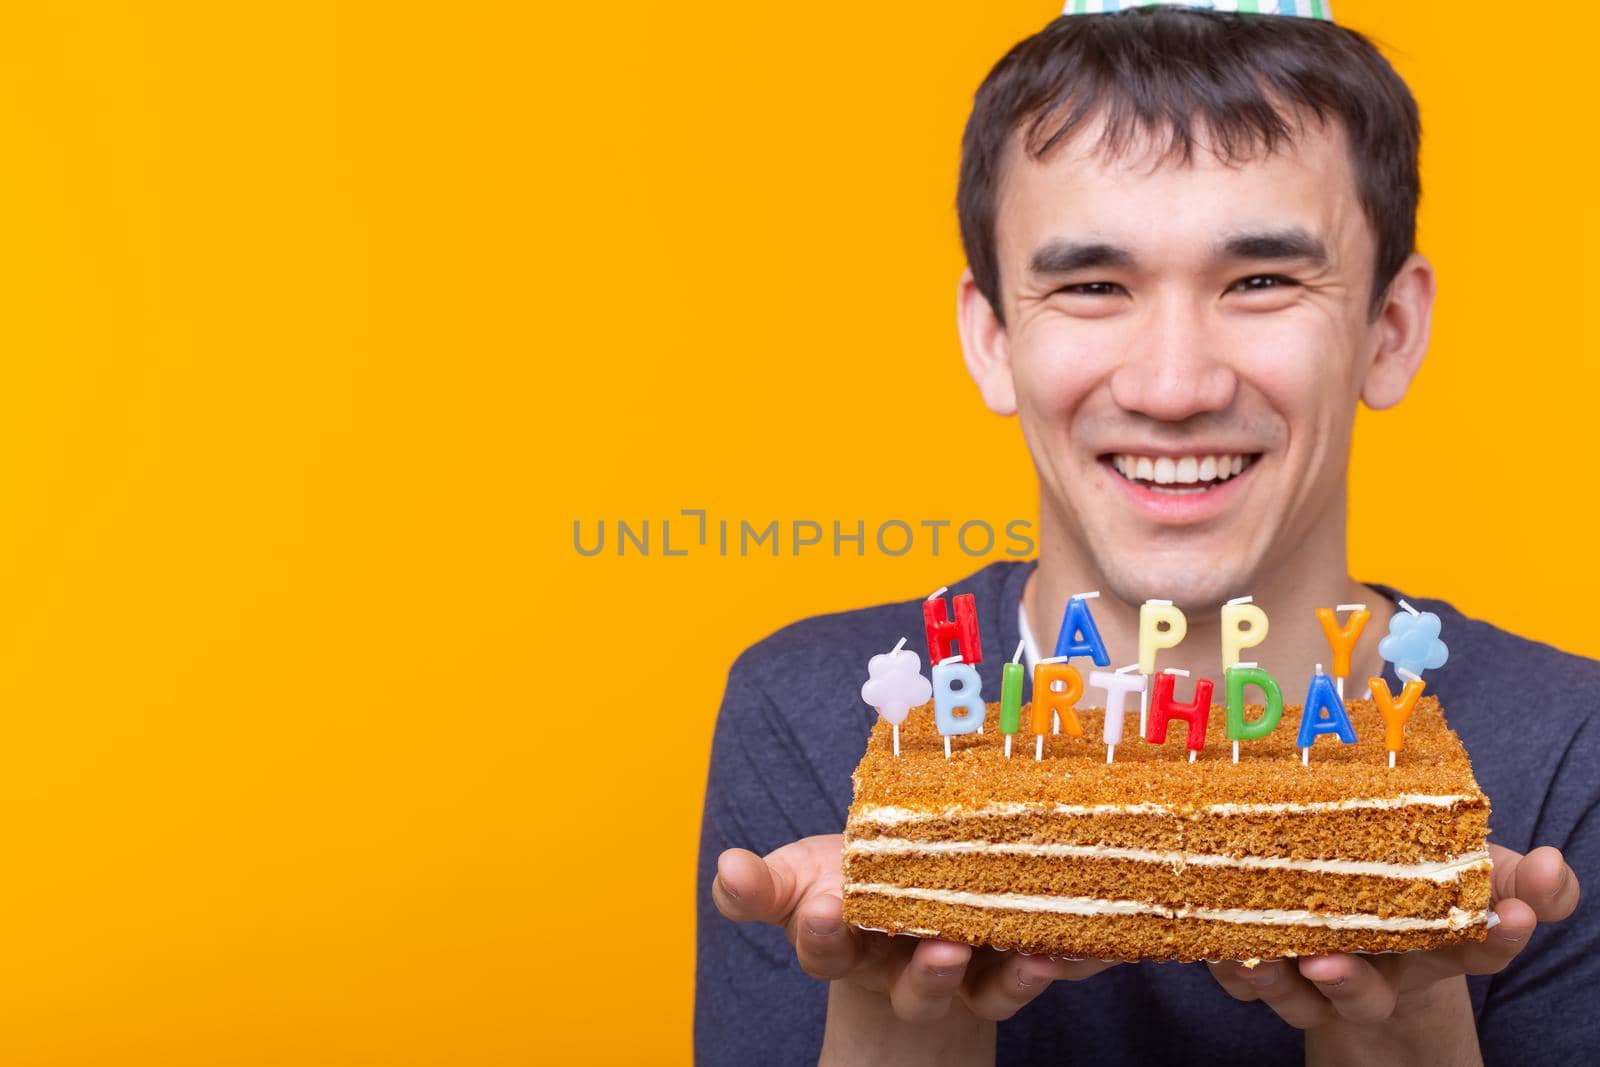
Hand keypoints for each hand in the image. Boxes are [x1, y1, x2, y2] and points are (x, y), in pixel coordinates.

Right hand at [713, 834, 1113, 1027]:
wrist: (905, 907)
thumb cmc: (848, 886)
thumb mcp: (801, 878)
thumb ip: (761, 884)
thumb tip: (725, 867)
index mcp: (845, 944)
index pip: (826, 948)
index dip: (824, 932)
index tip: (826, 907)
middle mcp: (902, 972)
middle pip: (915, 987)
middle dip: (929, 972)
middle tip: (941, 947)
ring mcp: (964, 977)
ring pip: (983, 993)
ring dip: (1006, 976)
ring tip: (1029, 954)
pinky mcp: (1014, 969)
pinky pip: (1046, 970)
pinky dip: (1073, 960)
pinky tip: (1097, 945)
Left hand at [1208, 844, 1579, 1034]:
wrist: (1352, 896)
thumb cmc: (1419, 878)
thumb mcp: (1477, 873)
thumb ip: (1522, 879)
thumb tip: (1557, 866)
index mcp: (1432, 946)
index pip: (1477, 948)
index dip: (1501, 934)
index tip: (1516, 914)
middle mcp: (1375, 973)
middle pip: (1365, 994)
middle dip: (1349, 984)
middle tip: (1327, 966)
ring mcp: (1314, 974)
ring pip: (1294, 995)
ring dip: (1275, 981)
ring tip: (1256, 957)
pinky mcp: (1261, 967)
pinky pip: (1240, 978)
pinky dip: (1227, 968)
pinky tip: (1217, 946)